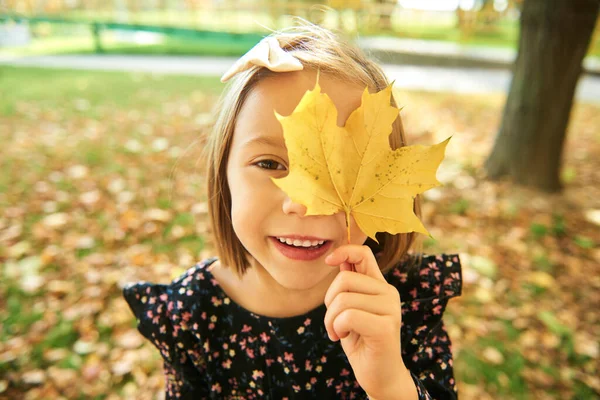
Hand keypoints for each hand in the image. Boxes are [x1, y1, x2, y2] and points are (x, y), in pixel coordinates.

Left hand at [324, 245, 413, 398]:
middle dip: (329, 302)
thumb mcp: (351, 309)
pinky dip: (337, 328)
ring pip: (343, 300)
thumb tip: (338, 258)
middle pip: (344, 280)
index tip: (328, 261)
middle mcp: (388, 293)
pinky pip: (348, 316)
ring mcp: (390, 309)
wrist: (379, 376)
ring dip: (331, 320)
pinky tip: (342, 338)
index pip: (364, 253)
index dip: (343, 251)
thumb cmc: (361, 341)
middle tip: (333, 321)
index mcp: (379, 286)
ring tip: (337, 332)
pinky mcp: (385, 326)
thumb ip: (349, 286)